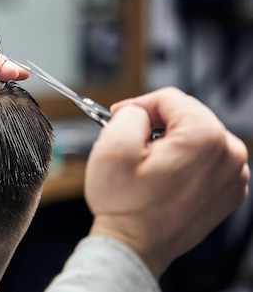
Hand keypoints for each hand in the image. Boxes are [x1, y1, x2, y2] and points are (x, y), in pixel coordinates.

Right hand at [85, 87, 249, 277]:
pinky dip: (184, 159)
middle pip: (186, 114)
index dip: (137, 104)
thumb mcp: (111, 147)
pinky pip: (205, 157)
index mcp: (204, 138)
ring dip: (170, 140)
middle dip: (155, 123)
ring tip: (146, 162)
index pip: (169, 98)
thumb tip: (140, 111)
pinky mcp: (229, 190)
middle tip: (130, 141)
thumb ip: (130, 113)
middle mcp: (229, 154)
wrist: (134, 247)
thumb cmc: (123, 205)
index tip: (119, 118)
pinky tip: (163, 176)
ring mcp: (233, 175)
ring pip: (196, 134)